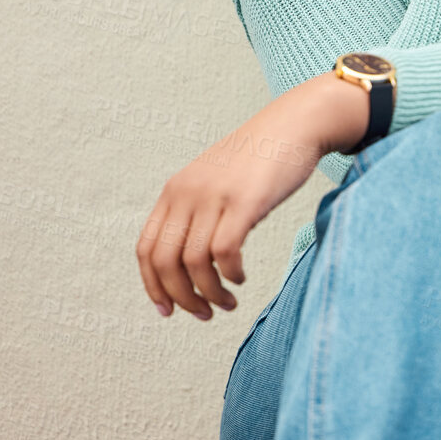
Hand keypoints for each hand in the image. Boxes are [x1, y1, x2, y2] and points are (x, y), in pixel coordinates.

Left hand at [135, 73, 367, 320]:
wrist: (294, 125)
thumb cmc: (259, 159)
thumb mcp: (213, 181)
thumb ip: (196, 212)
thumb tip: (188, 262)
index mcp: (175, 190)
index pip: (146, 249)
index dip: (153, 286)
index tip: (167, 310)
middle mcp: (188, 192)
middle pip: (165, 262)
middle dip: (181, 298)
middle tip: (203, 314)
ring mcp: (215, 196)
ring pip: (195, 263)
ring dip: (209, 294)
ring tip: (227, 303)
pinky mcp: (245, 201)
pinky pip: (225, 252)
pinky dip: (230, 274)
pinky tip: (240, 278)